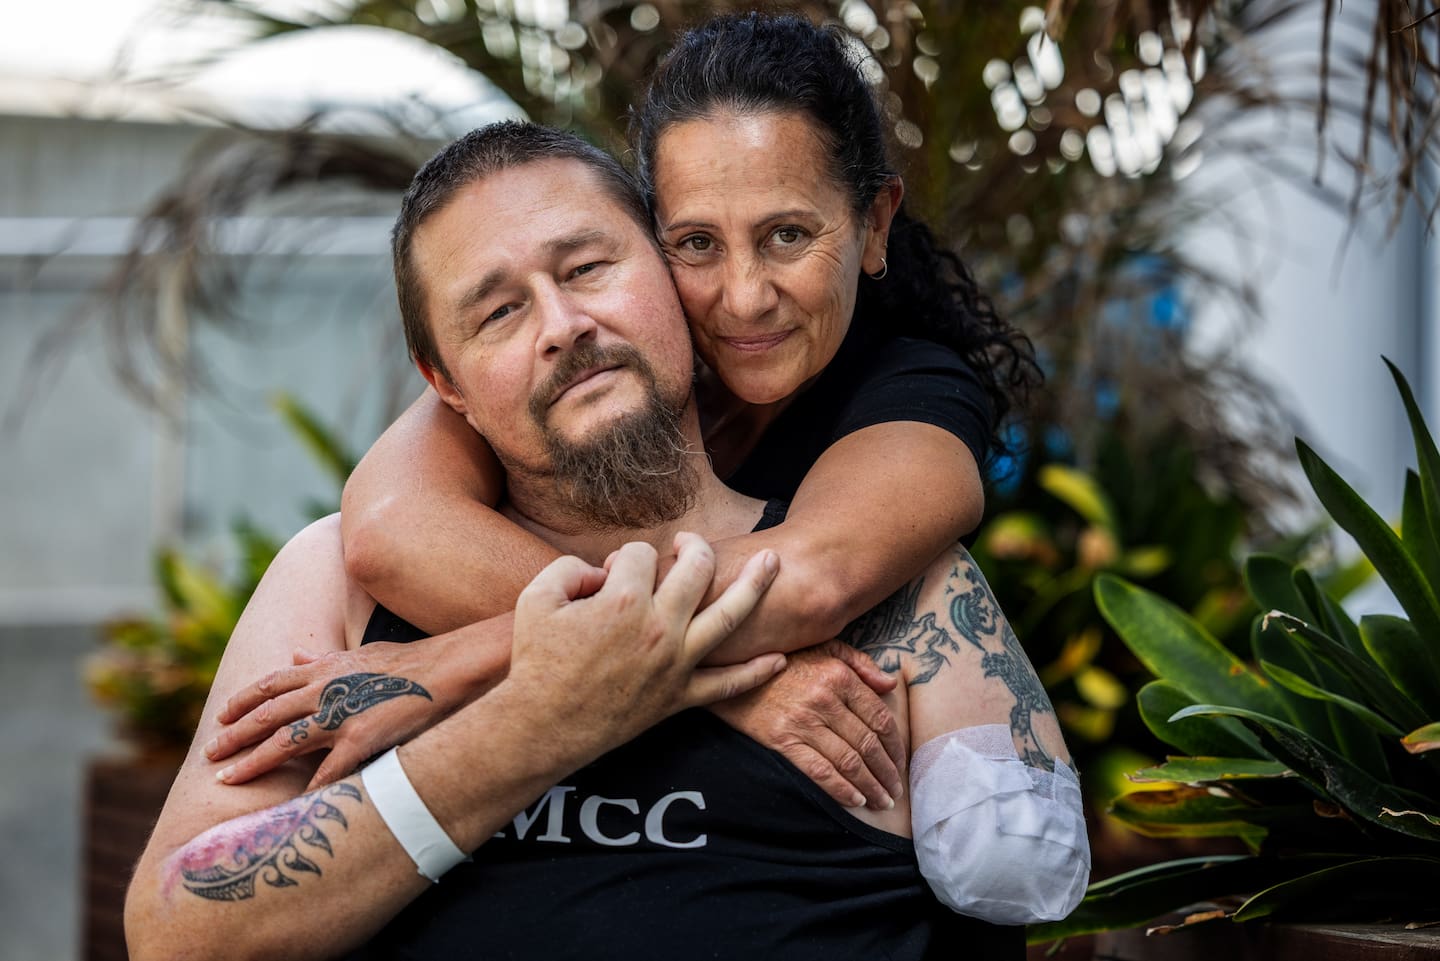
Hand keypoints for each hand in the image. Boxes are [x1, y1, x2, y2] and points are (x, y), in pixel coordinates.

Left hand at [208, 640, 462, 787]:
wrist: (447, 669)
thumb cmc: (409, 662)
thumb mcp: (361, 653)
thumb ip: (326, 658)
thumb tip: (297, 654)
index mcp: (324, 668)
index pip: (270, 684)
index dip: (241, 702)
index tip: (221, 719)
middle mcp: (325, 689)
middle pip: (266, 714)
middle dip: (233, 736)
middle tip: (208, 755)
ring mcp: (341, 714)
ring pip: (283, 741)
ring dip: (252, 762)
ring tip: (226, 780)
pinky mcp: (362, 738)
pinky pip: (329, 770)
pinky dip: (309, 789)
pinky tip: (293, 807)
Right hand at [507, 533, 784, 765]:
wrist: (541, 727)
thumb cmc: (536, 661)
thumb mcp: (536, 598)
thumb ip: (569, 568)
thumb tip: (601, 569)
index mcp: (623, 600)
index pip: (642, 554)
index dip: (627, 557)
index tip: (611, 573)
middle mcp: (658, 627)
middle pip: (697, 568)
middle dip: (695, 547)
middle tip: (689, 545)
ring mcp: (675, 663)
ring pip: (728, 616)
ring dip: (755, 585)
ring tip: (773, 562)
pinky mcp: (680, 696)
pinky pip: (727, 685)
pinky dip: (755, 673)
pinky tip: (780, 659)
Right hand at [709, 641, 904, 809]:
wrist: (733, 671)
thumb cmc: (785, 660)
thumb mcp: (825, 648)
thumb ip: (861, 665)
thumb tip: (890, 685)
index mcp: (839, 676)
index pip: (880, 718)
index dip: (896, 746)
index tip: (901, 763)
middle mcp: (825, 699)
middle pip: (868, 744)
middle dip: (887, 772)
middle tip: (896, 790)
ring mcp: (803, 721)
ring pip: (848, 761)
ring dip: (870, 786)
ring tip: (882, 801)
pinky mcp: (782, 740)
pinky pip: (819, 771)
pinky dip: (841, 789)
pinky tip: (855, 799)